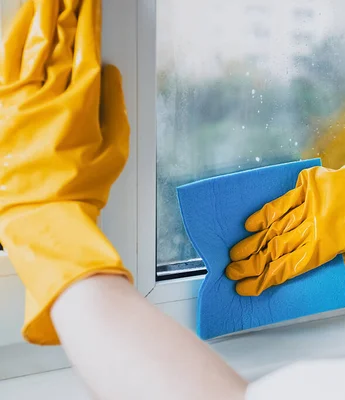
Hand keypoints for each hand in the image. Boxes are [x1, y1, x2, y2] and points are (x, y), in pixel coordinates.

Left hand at [0, 0, 130, 344]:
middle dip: (66, 10)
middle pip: (58, 40)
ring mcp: (19, 100)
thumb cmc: (81, 188)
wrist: (42, 215)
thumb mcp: (116, 150)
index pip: (87, 49)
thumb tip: (112, 73)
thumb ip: (115, 106)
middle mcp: (48, 96)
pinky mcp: (0, 109)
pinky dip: (13, 40)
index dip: (90, 21)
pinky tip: (20, 23)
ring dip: (40, 15)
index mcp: (81, 105)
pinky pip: (4, 64)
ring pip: (29, 44)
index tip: (92, 3)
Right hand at [226, 110, 344, 295]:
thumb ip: (332, 255)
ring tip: (235, 252)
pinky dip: (265, 211)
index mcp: (327, 246)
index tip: (246, 287)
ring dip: (252, 241)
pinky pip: (283, 200)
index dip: (264, 279)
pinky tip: (251, 222)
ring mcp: (311, 202)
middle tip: (231, 272)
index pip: (287, 267)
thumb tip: (307, 261)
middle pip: (275, 248)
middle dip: (251, 263)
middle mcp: (314, 225)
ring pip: (275, 225)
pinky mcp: (311, 184)